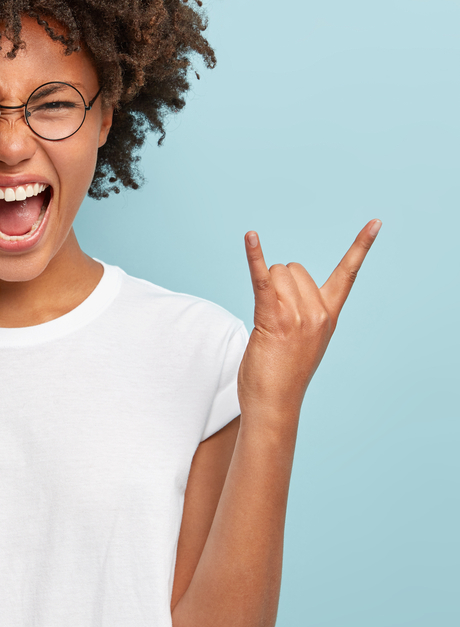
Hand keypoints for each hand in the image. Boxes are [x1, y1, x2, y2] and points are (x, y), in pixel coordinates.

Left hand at [238, 219, 380, 413]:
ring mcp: (298, 315)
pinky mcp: (273, 317)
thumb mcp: (302, 339)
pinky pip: (261, 278)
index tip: (376, 223)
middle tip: (273, 315)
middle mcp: (318, 311)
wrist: (275, 403)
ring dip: (265, 288)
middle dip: (278, 282)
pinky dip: (254, 255)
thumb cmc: (283, 373)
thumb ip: (302, 312)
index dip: (361, 246)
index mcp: (329, 314)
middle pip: (294, 267)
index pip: (348, 274)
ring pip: (277, 272)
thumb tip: (282, 288)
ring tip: (264, 321)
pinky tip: (250, 236)